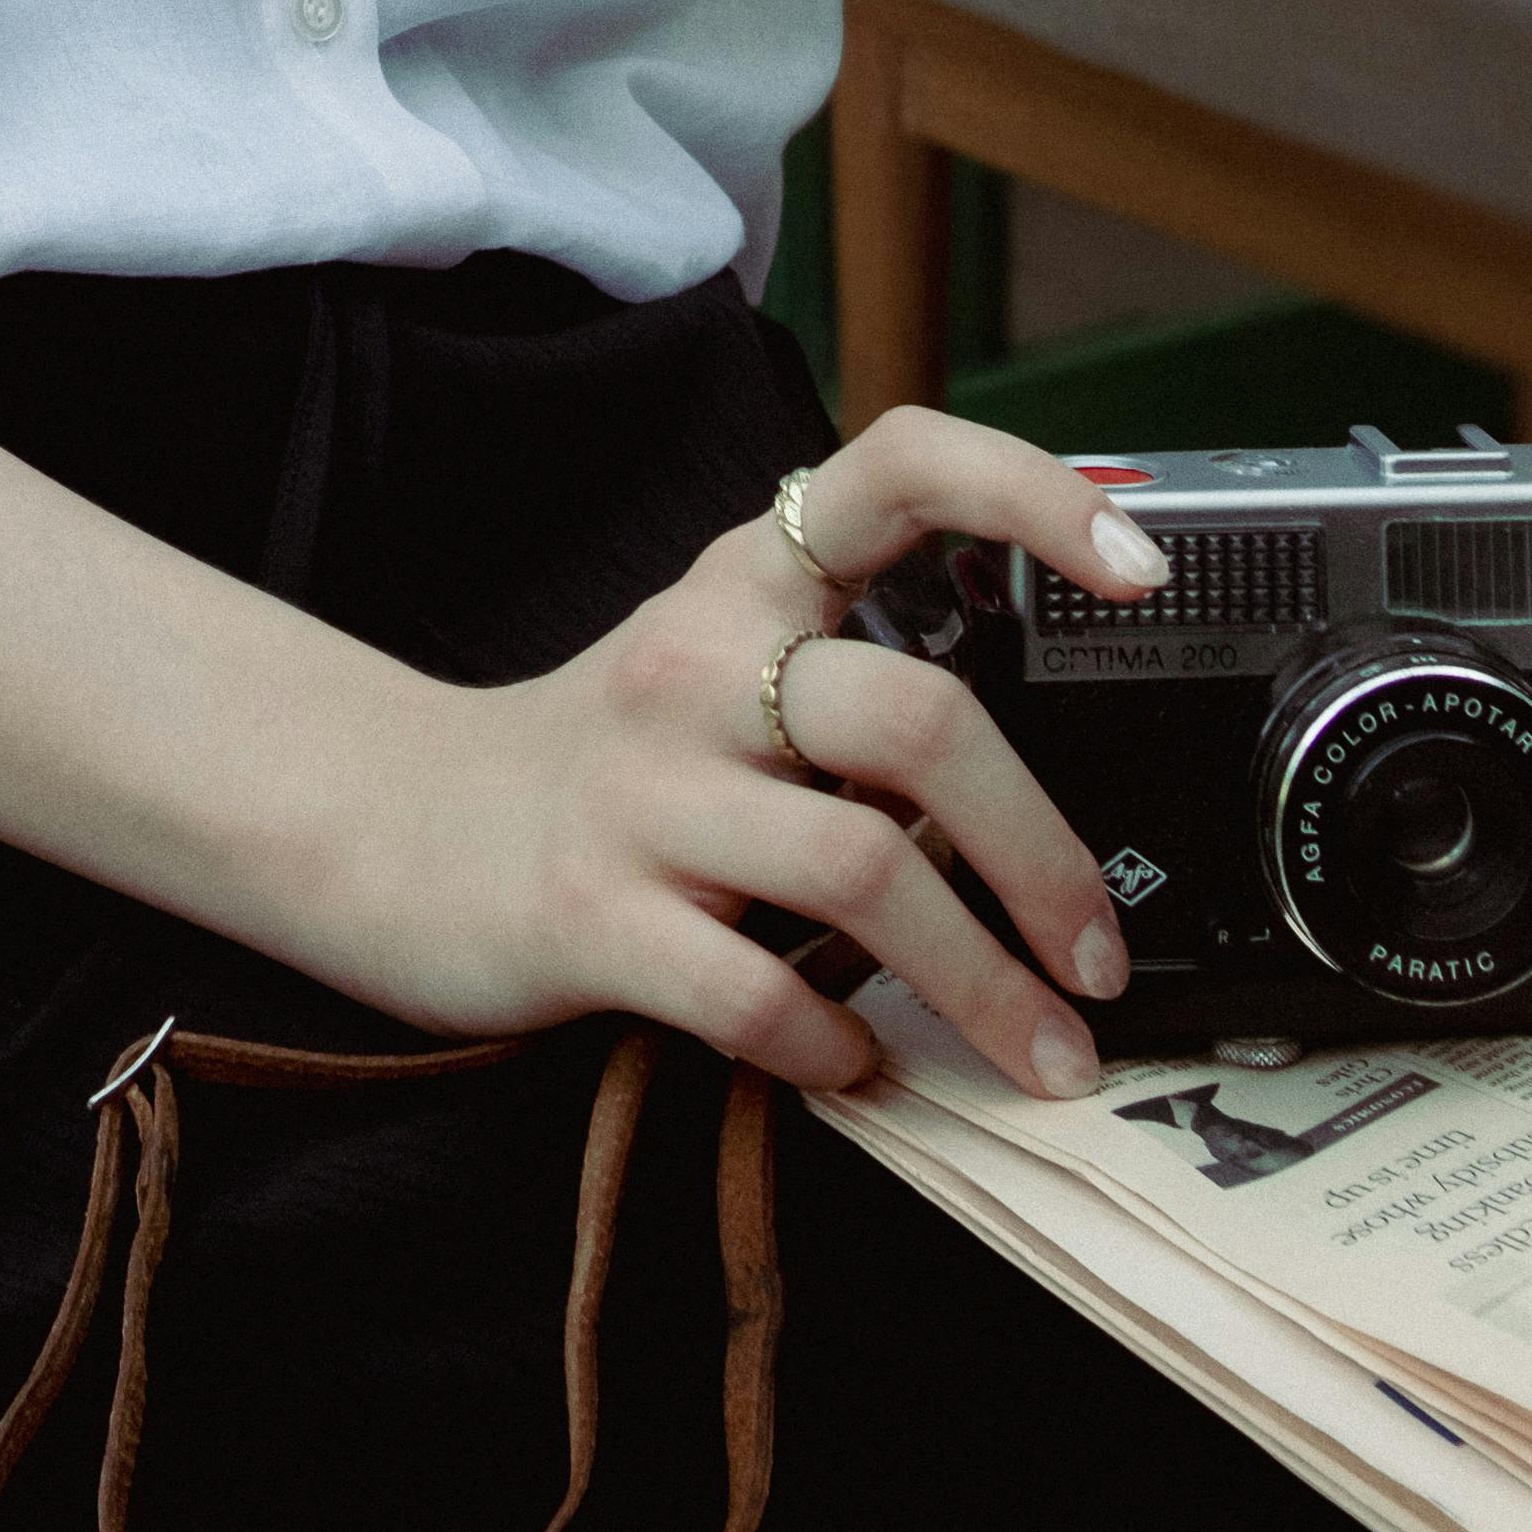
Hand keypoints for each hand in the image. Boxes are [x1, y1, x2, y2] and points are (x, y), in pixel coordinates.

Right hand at [326, 405, 1165, 1101]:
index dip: (1030, 492)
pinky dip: (835, 1042)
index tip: (1144, 562)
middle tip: (1100, 958)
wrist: (387, 829)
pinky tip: (857, 1062)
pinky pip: (753, 990)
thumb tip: (1051, 782)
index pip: (898, 469)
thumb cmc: (606, 765)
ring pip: (864, 869)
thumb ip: (862, 689)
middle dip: (1045, 858)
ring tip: (1041, 1055)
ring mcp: (639, 790)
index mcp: (745, 581)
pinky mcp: (588, 914)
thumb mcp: (719, 671)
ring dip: (984, 985)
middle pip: (919, 723)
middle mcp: (695, 663)